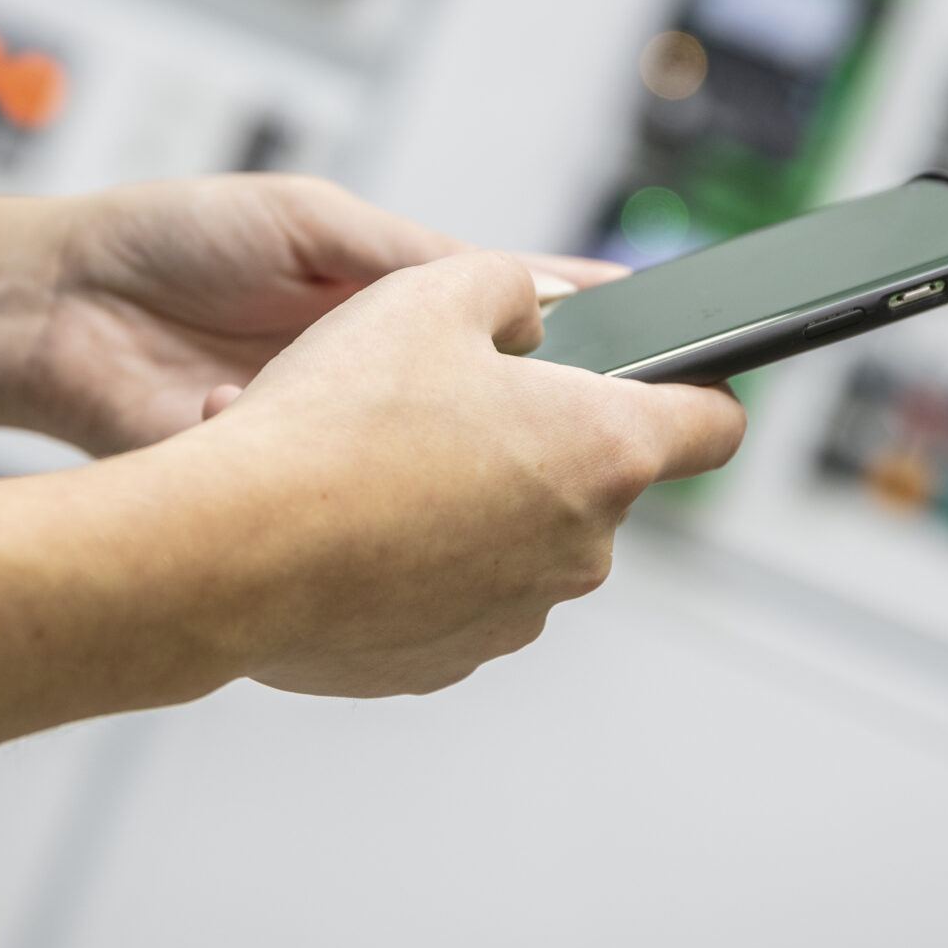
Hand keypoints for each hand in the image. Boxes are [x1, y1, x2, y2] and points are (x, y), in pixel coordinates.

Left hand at [20, 175, 616, 455]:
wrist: (53, 311)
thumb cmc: (174, 239)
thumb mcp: (311, 222)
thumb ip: (415, 259)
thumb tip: (534, 290)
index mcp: (394, 301)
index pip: (519, 323)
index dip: (587, 339)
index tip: (665, 349)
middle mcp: (379, 384)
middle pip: (487, 416)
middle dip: (518, 423)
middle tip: (555, 426)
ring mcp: (336, 446)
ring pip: (420, 478)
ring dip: (420, 462)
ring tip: (420, 450)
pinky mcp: (282, 494)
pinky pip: (339, 506)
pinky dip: (328, 485)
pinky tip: (295, 446)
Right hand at [164, 250, 746, 696]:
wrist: (234, 549)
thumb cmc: (337, 422)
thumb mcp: (430, 292)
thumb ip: (507, 286)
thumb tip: (528, 309)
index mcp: (602, 451)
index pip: (713, 423)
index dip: (698, 388)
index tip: (674, 379)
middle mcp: (577, 549)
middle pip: (587, 478)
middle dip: (527, 438)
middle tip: (439, 400)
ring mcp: (512, 615)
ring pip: (506, 539)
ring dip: (459, 500)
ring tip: (367, 462)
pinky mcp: (441, 661)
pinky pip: (441, 593)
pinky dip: (405, 560)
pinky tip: (340, 523)